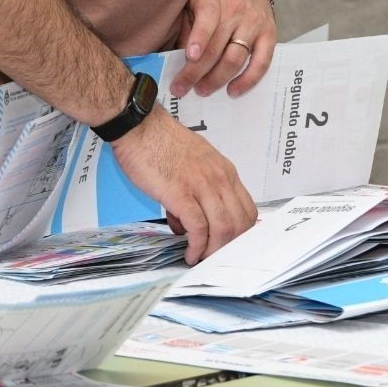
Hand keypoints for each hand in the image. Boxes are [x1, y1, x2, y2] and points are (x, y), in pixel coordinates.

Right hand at [110, 107, 256, 263]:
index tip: (230, 246)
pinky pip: (198, 228)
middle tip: (215, 258)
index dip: (242, 233)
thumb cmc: (160, 143)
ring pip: (224, 228)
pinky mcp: (181, 194)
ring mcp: (202, 186)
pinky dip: (197, 246)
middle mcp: (219, 179)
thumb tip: (188, 223)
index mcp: (225, 171)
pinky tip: (190, 253)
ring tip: (202, 259)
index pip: (248, 209)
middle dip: (230, 246)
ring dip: (214, 250)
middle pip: (240, 223)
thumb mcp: (194, 163)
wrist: (140, 127)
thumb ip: (198, 191)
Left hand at [171, 0, 276, 98]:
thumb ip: (186, 27)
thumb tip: (174, 60)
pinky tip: (233, 91)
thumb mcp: (193, 0)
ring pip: (236, 59)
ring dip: (217, 79)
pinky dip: (248, 80)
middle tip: (181, 88)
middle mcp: (236, 11)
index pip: (208, 19)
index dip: (199, 39)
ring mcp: (254, 25)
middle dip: (196, 72)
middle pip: (217, 48)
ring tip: (202, 90)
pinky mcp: (269, 35)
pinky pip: (261, 63)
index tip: (189, 57)